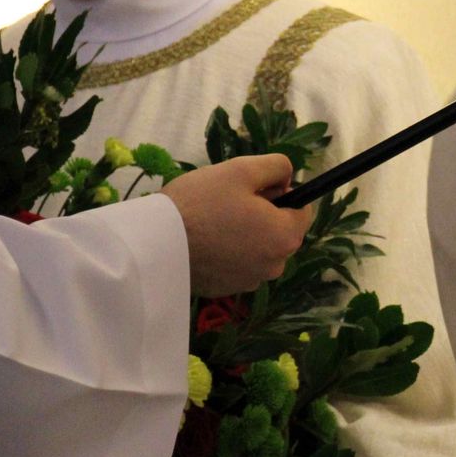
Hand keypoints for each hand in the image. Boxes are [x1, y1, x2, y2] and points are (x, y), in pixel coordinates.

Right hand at [159, 155, 310, 295]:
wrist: (153, 244)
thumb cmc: (200, 204)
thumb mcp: (242, 169)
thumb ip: (276, 167)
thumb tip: (288, 178)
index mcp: (285, 237)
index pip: (302, 211)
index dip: (282, 193)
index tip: (254, 188)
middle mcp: (275, 266)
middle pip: (280, 231)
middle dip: (263, 214)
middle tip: (228, 202)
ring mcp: (249, 282)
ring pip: (259, 248)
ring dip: (245, 233)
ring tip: (212, 220)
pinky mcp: (225, 289)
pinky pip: (238, 264)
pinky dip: (228, 251)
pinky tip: (204, 240)